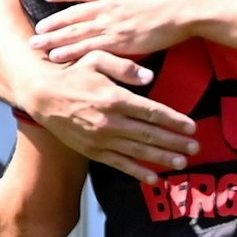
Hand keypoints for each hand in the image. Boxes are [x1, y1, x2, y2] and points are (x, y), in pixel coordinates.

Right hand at [21, 50, 197, 184]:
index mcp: (115, 99)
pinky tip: (153, 178)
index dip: (175, 121)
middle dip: (175, 142)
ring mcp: (100, 138)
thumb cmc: (72, 72)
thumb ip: (124, 67)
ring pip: (138, 151)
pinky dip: (137, 171)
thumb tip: (149, 77)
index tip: (192, 127)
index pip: (153, 112)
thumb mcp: (96, 58)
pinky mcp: (91, 150)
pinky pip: (118, 163)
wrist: (40, 94)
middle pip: (150, 134)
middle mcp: (110, 122)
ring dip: (162, 158)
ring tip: (182, 162)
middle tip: (196, 148)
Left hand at [34, 0, 192, 62]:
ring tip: (36, 45)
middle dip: (52, 23)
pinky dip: (72, 52)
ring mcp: (112, 25)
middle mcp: (107, 6)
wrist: (186, 8)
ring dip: (55, 39)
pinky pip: (90, 48)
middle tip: (35, 31)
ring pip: (76, 33)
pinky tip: (58, 56)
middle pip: (72, 15)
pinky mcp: (120, 42)